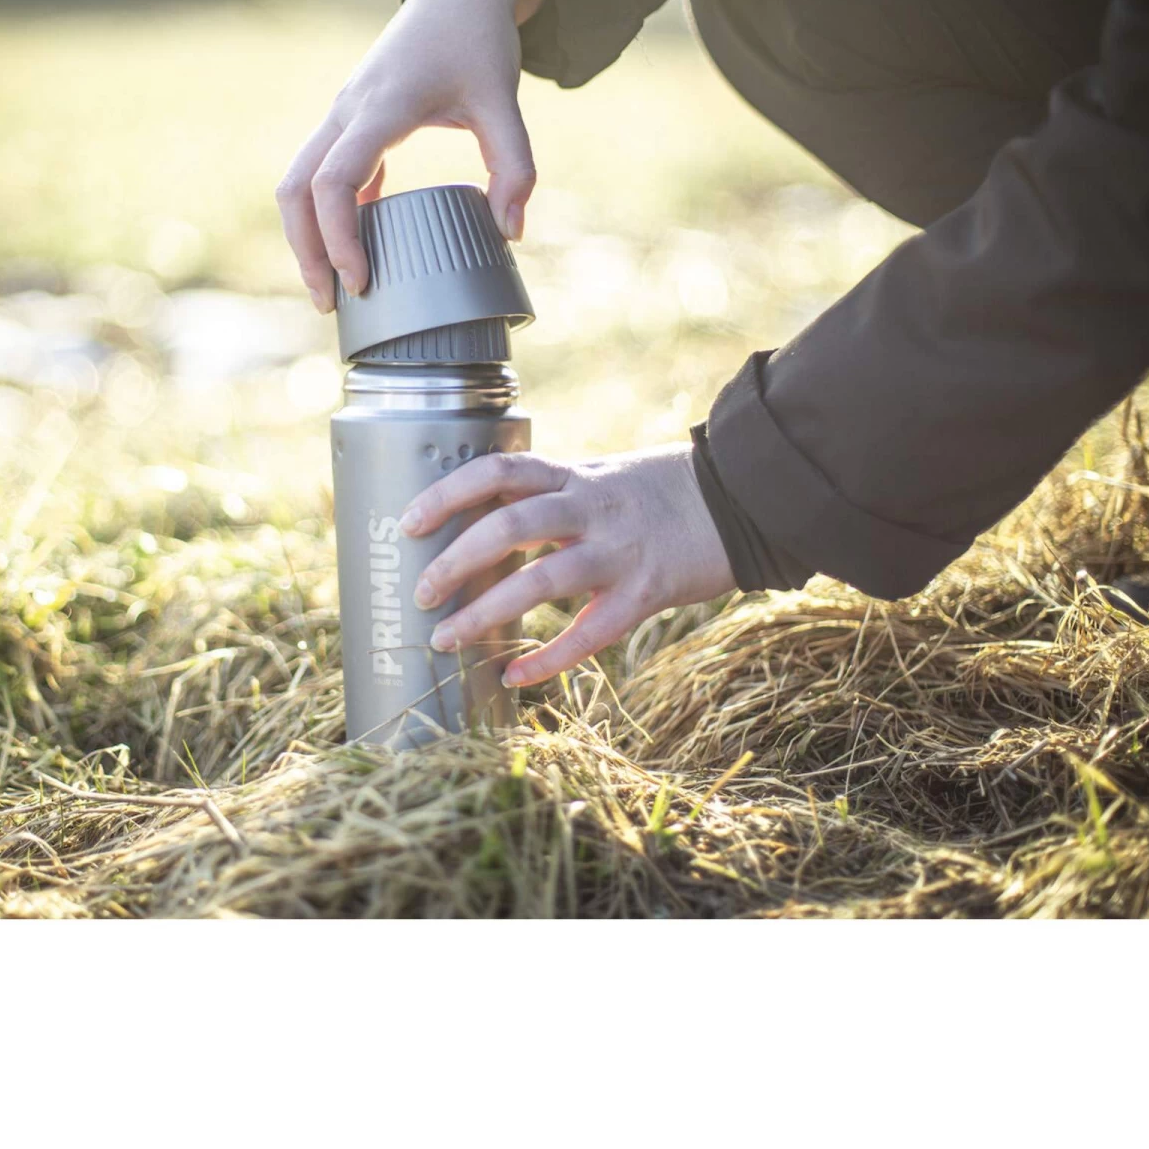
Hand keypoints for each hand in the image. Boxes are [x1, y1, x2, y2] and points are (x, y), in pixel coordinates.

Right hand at [276, 0, 548, 310]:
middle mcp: (348, 110)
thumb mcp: (505, 100)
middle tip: (331, 303)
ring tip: (332, 286)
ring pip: (297, 181)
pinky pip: (321, 171)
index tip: (361, 281)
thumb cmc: (479, 39)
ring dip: (307, 236)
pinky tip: (355, 246)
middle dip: (306, 251)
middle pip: (297, 189)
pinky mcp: (351, 118)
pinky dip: (328, 212)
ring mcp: (343, 113)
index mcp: (380, 107)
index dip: (339, 238)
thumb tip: (511, 232)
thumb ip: (514, 166)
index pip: (334, 181)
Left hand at [400, 444, 735, 686]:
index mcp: (573, 475)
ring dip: (485, 612)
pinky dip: (548, 659)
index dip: (447, 494)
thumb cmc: (658, 491)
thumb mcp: (598, 475)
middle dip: (456, 561)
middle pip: (510, 528)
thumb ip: (548, 494)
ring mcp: (620, 551)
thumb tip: (481, 518)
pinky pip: (591, 633)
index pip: (497, 472)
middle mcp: (591, 508)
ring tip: (446, 640)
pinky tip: (514, 676)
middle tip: (421, 592)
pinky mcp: (648, 591)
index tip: (408, 523)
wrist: (741, 498)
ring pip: (541, 581)